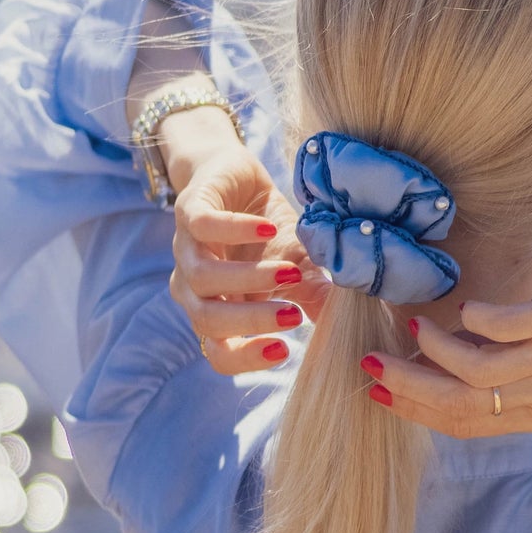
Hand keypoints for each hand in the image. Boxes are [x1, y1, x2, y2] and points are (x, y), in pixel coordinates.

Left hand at [168, 142, 330, 373]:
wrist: (235, 174)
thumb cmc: (267, 231)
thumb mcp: (298, 268)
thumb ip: (313, 298)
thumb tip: (343, 329)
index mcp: (217, 309)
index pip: (218, 351)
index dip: (246, 358)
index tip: (285, 351)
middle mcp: (195, 287)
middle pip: (206, 321)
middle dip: (252, 322)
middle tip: (292, 316)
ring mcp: (188, 248)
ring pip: (202, 278)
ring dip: (250, 279)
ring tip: (291, 273)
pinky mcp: (190, 210)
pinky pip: (203, 226)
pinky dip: (236, 230)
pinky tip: (269, 229)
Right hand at [364, 240, 531, 436]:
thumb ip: (506, 369)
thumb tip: (440, 357)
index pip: (463, 424)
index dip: (414, 411)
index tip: (376, 392)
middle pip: (459, 404)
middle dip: (406, 386)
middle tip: (368, 364)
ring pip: (474, 372)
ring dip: (433, 351)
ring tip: (412, 326)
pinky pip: (500, 328)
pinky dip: (472, 319)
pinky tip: (465, 306)